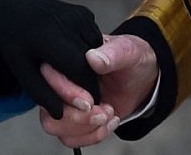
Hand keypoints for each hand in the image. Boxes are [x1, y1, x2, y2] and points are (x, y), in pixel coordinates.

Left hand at [0, 0, 103, 119]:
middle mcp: (66, 22)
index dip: (86, 90)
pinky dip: (89, 52)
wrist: (11, 6)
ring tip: (72, 72)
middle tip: (82, 95)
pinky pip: (94, 39)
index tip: (86, 104)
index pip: (80, 70)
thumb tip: (61, 114)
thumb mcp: (21, 70)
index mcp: (48, 37)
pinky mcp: (83, 12)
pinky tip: (73, 54)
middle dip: (89, 82)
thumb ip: (41, 93)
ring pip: (96, 51)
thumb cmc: (13, 43)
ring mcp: (77, 14)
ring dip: (90, 67)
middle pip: (91, 62)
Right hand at [38, 33, 157, 147]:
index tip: (88, 101)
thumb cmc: (130, 59)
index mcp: (67, 59)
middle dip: (77, 117)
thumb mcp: (127, 51)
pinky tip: (109, 121)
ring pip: (55, 126)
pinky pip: (70, 138)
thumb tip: (93, 58)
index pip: (48, 76)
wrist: (141, 79)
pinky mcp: (74, 119)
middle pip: (49, 108)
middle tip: (102, 112)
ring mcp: (66, 103)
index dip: (65, 92)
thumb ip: (111, 54)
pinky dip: (92, 136)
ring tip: (108, 115)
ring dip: (85, 128)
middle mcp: (61, 82)